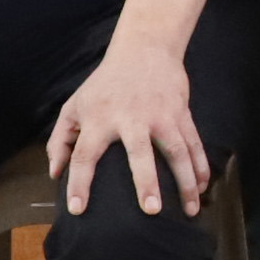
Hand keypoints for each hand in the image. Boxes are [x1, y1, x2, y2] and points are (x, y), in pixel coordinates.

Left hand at [52, 38, 206, 217]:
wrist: (144, 49)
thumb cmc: (104, 84)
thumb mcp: (74, 106)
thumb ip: (60, 140)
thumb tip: (55, 174)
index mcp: (99, 118)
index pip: (84, 154)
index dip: (79, 182)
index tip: (78, 209)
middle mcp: (131, 117)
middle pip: (140, 153)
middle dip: (146, 182)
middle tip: (151, 210)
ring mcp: (161, 115)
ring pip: (177, 151)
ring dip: (186, 181)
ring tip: (191, 210)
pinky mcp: (181, 113)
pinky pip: (194, 143)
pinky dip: (201, 166)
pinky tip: (204, 188)